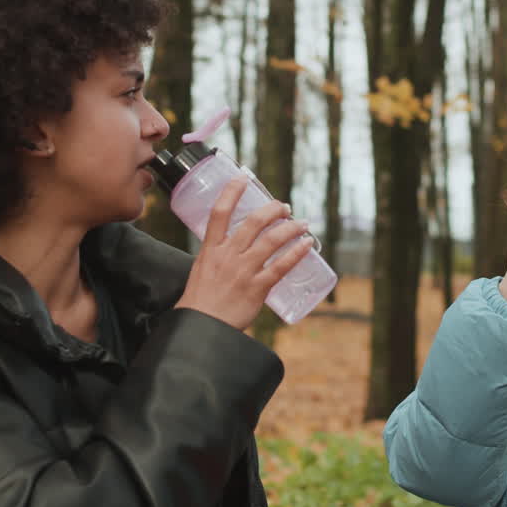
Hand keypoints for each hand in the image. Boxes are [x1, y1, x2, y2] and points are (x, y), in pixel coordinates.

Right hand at [177, 176, 314, 330]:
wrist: (201, 328)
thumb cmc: (199, 303)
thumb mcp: (201, 271)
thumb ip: (216, 257)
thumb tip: (232, 250)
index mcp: (210, 250)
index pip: (219, 213)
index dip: (231, 192)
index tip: (242, 178)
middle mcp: (228, 256)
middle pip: (253, 222)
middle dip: (273, 210)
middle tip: (284, 207)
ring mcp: (244, 271)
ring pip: (272, 240)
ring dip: (291, 228)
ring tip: (303, 223)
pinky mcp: (258, 288)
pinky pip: (282, 266)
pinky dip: (297, 253)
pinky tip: (307, 245)